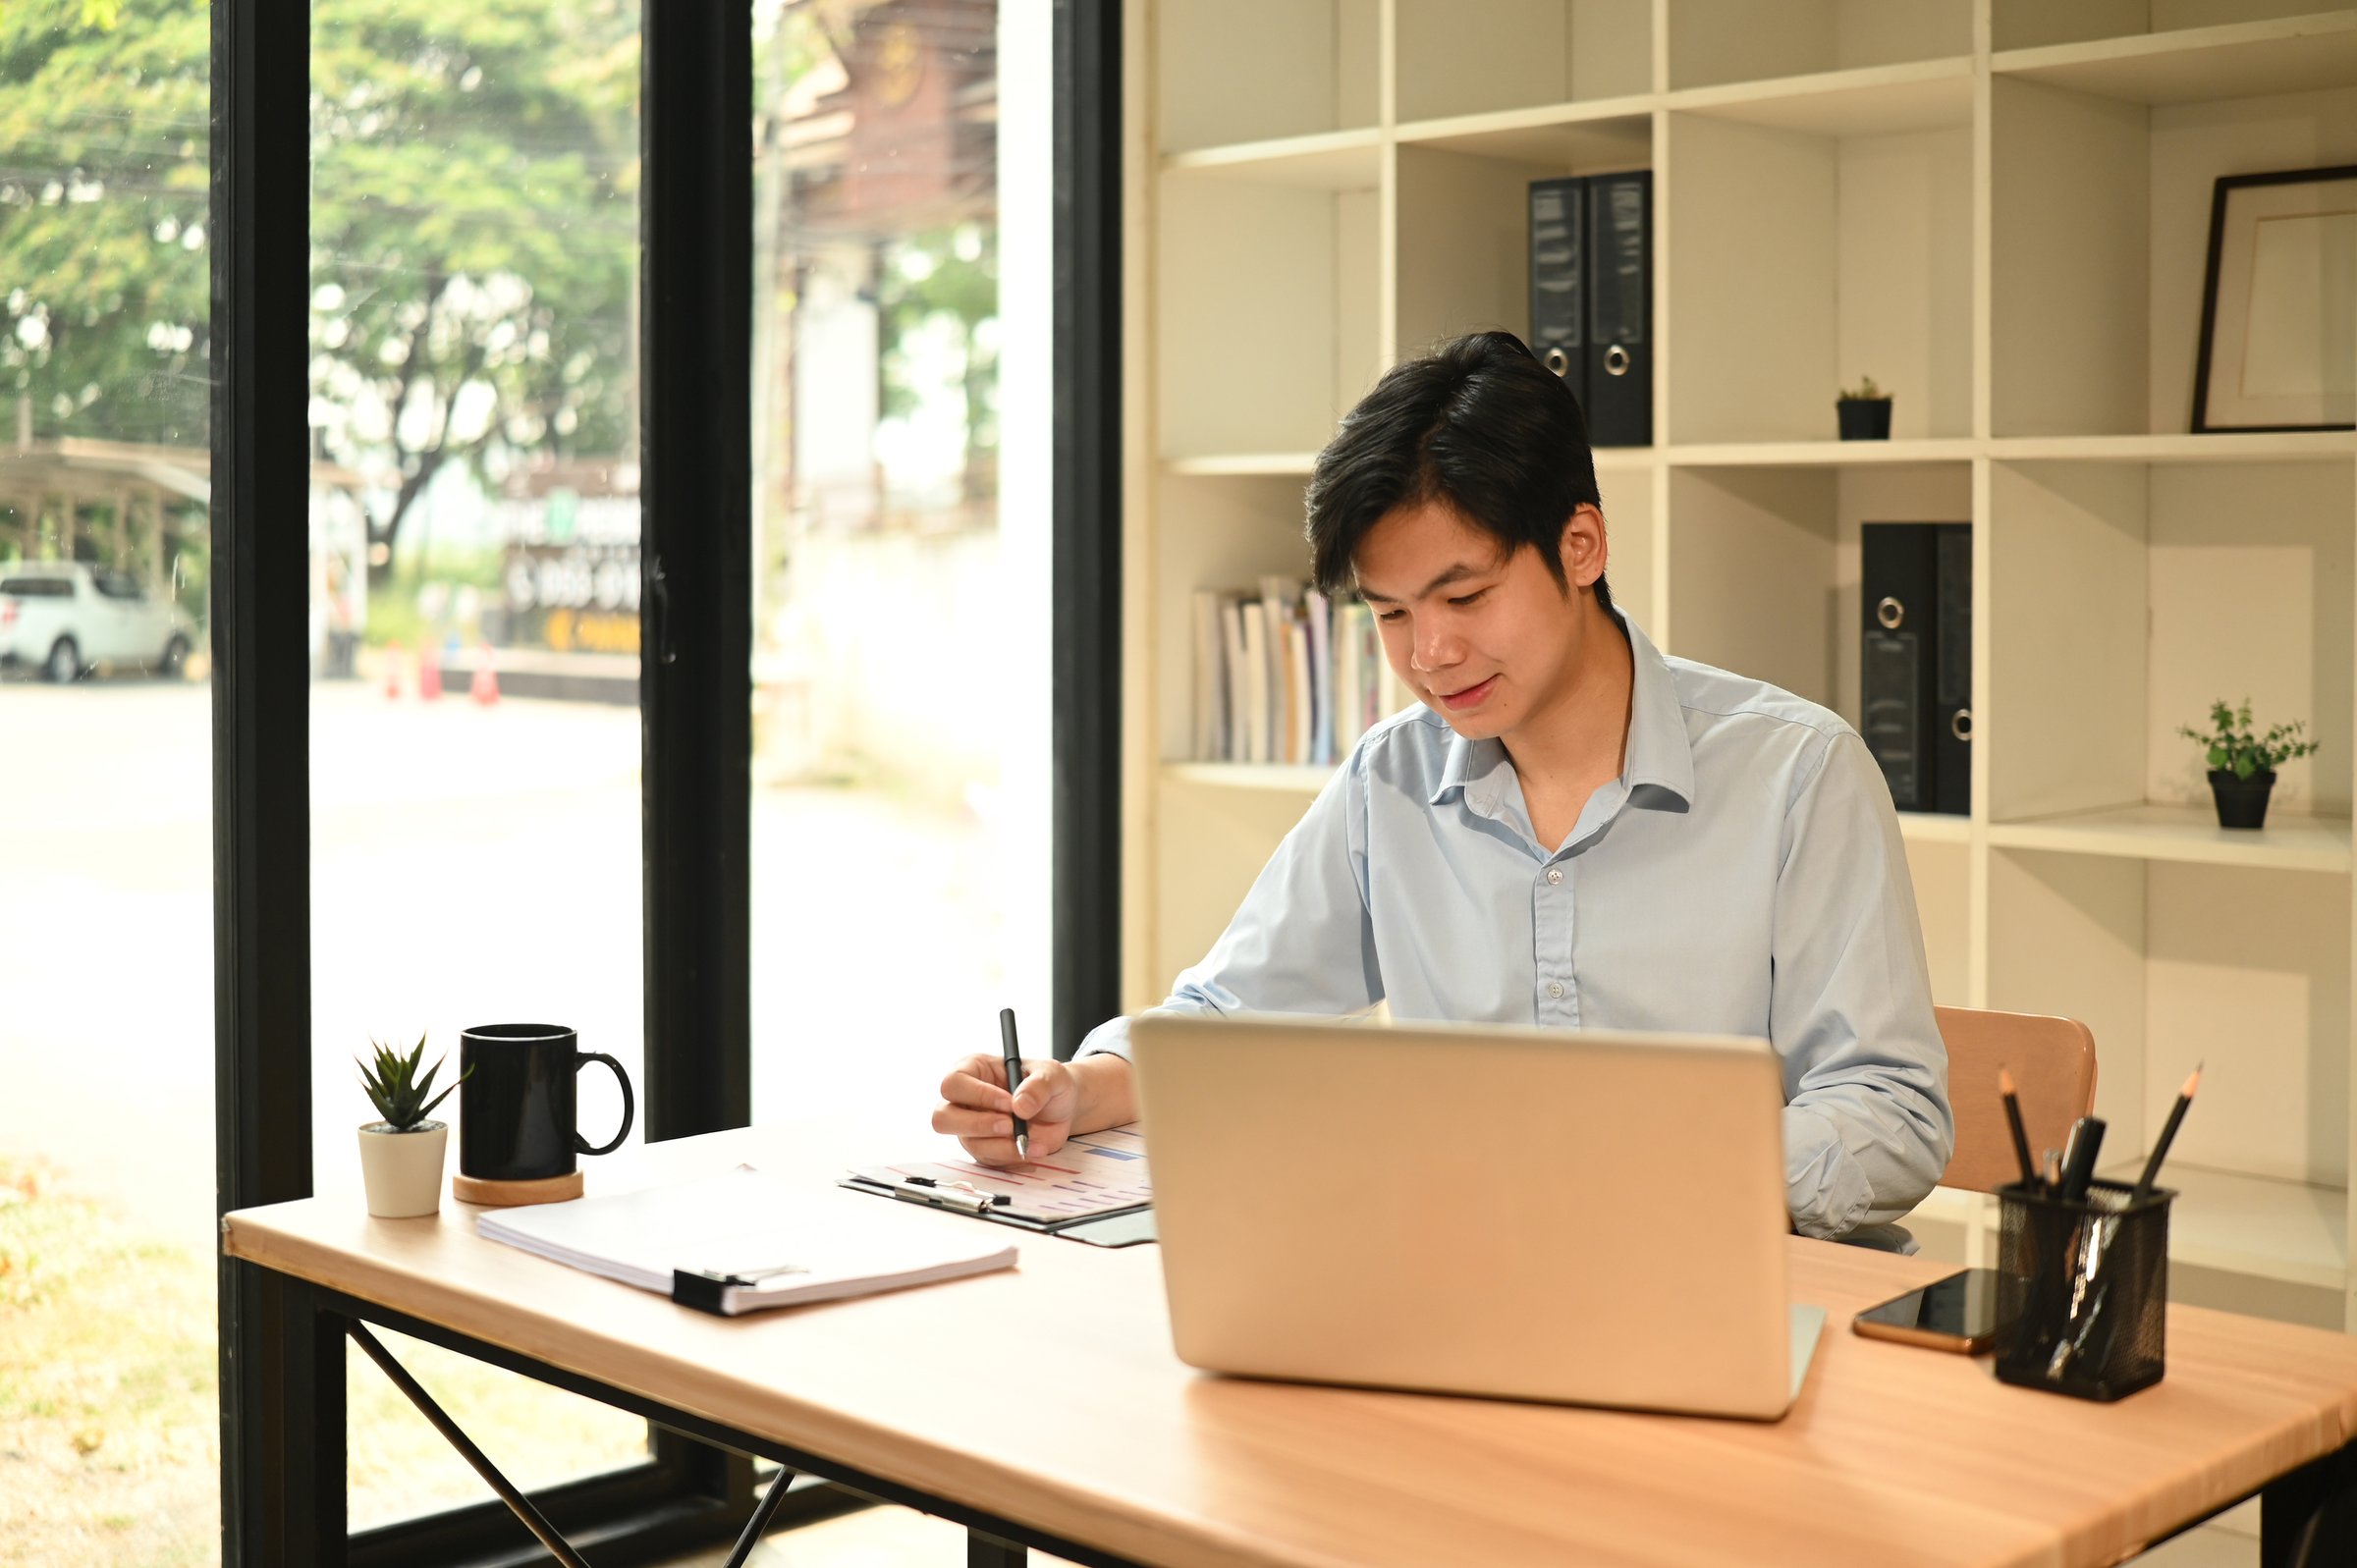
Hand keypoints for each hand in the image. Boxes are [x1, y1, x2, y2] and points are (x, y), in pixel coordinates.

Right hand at [932, 1053, 1082, 1165]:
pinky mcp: (984, 1149)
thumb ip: (1038, 1086)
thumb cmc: (1049, 1084)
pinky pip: (988, 1159)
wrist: (1063, 1109)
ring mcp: (971, 1127)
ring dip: (1002, 1145)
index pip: (954, 1084)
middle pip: (943, 1117)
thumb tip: (1019, 1106)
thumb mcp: (1052, 1075)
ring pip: (969, 1143)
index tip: (1009, 1103)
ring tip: (1032, 1139)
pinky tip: (1034, 1148)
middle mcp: (965, 1100)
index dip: (978, 1095)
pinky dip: (1012, 1157)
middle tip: (1009, 1126)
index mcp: (973, 1070)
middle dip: (977, 1125)